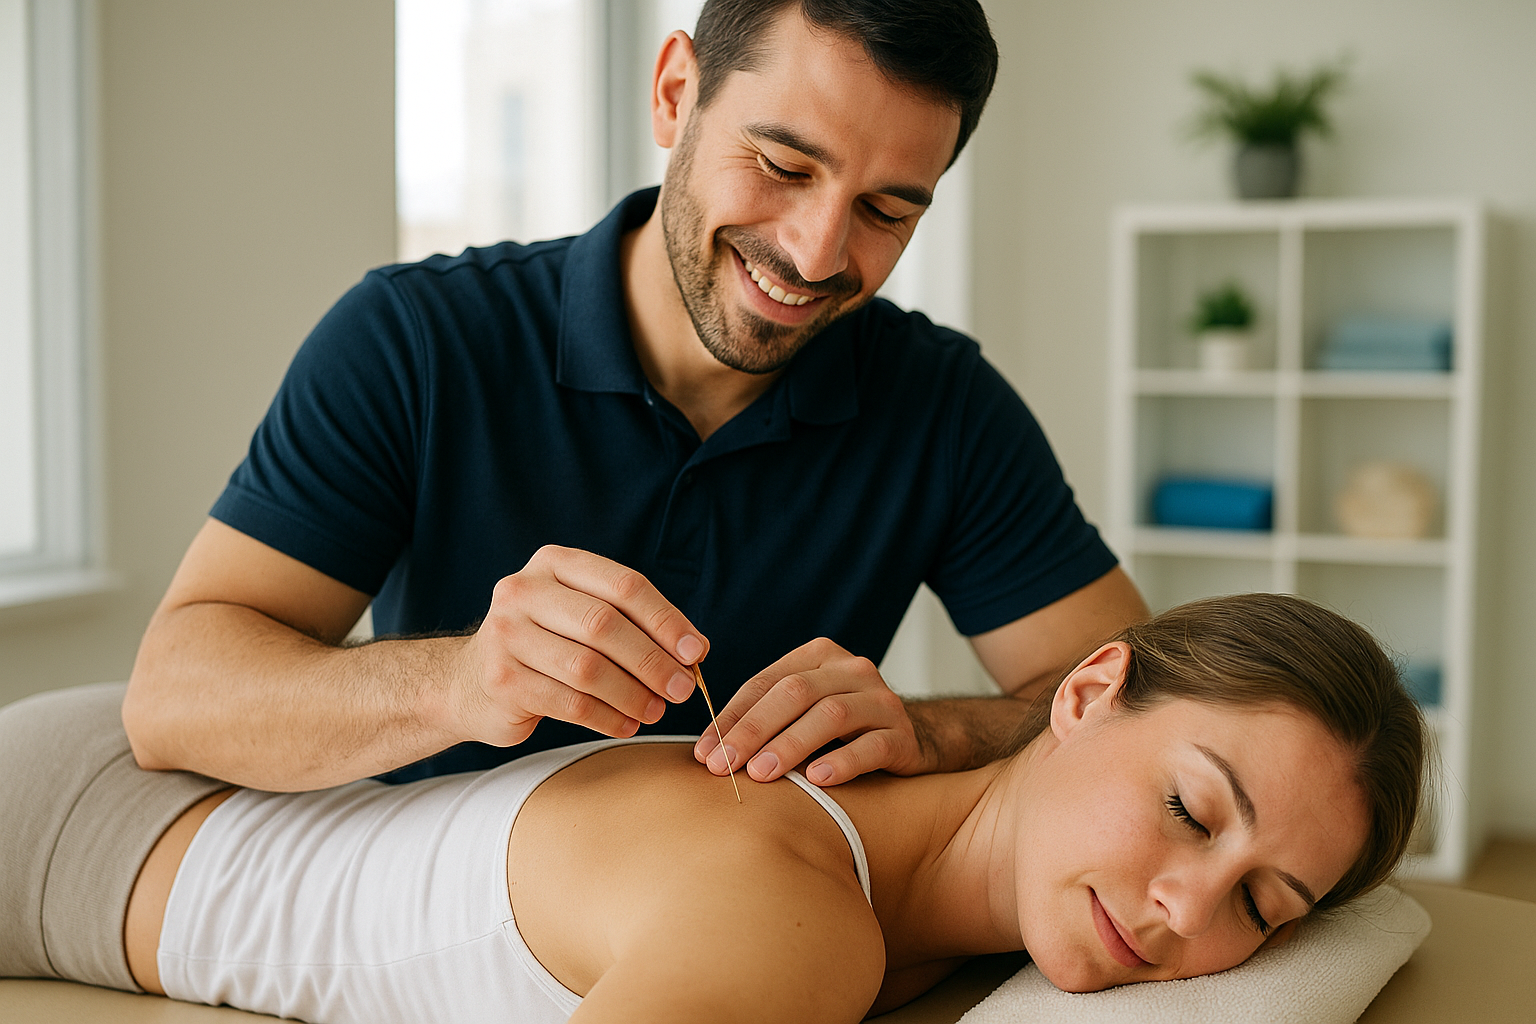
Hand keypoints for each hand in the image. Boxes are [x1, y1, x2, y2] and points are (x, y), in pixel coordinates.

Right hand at [444, 545, 706, 745]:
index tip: (696, 651)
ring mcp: (506, 635)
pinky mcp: (502, 680)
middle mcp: (523, 591)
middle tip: (682, 688)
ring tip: (656, 709)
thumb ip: (629, 622)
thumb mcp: (578, 615)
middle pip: (605, 625)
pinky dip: (607, 717)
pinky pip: (570, 702)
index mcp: (553, 563)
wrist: (468, 681)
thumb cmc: (544, 644)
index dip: (666, 620)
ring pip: (588, 668)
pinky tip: (626, 724)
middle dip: (653, 661)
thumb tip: (693, 649)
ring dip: (633, 694)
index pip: (623, 585)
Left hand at [692, 637, 927, 785]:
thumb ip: (766, 719)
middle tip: (724, 764)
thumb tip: (708, 750)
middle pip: (794, 693)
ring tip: (762, 772)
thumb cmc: (841, 730)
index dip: (731, 717)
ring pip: (830, 715)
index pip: (765, 683)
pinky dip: (842, 762)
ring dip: (791, 745)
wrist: (911, 739)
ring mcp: (881, 700)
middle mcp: (852, 670)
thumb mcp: (803, 712)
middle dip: (753, 730)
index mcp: (819, 656)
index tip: (705, 753)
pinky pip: (872, 746)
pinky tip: (817, 779)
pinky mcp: (903, 735)